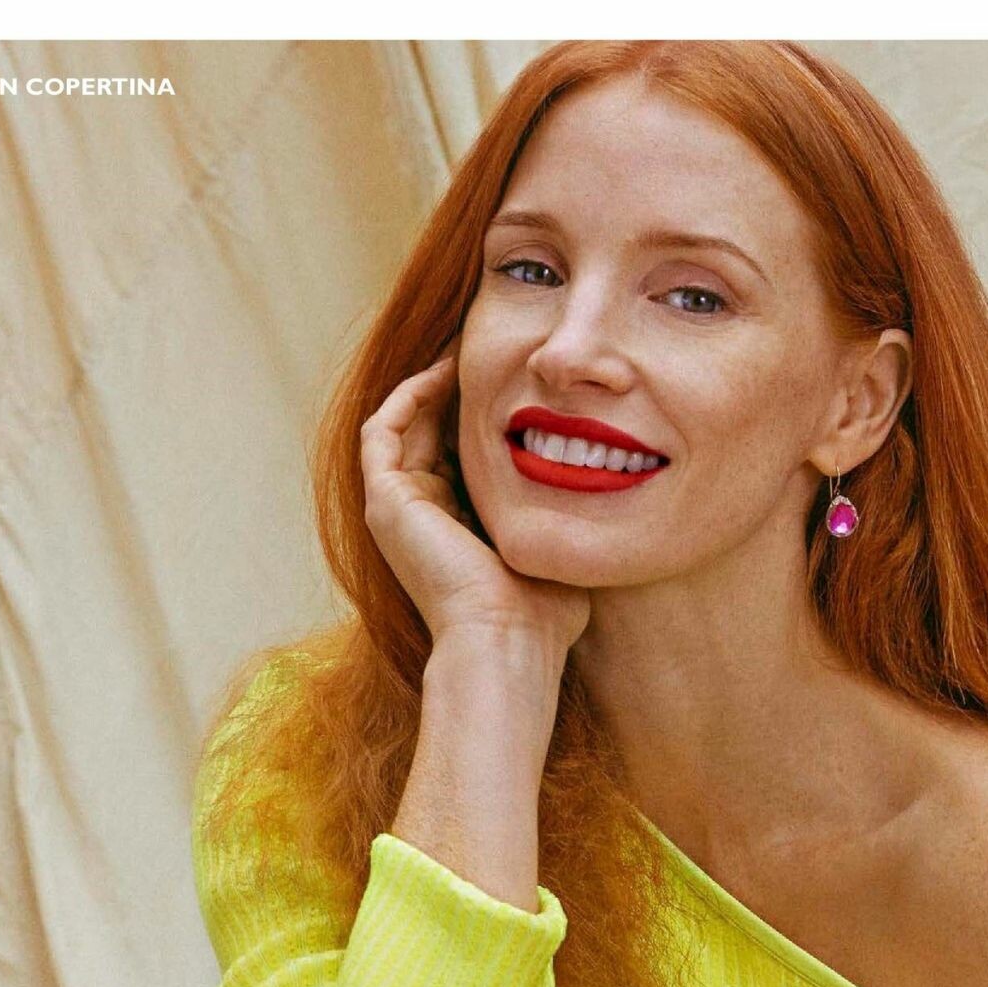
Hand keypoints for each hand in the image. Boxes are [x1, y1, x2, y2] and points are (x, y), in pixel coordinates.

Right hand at [359, 343, 591, 655]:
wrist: (507, 639)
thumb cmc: (543, 612)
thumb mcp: (556, 545)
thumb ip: (563, 515)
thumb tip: (605, 486)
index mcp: (455, 528)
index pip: (460, 453)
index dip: (484, 413)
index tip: (519, 379)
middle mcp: (419, 517)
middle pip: (429, 432)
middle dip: (455, 388)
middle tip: (490, 347)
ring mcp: (396, 508)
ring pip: (401, 425)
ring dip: (430, 383)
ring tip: (465, 347)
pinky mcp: (385, 500)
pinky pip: (382, 429)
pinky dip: (407, 395)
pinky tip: (445, 370)